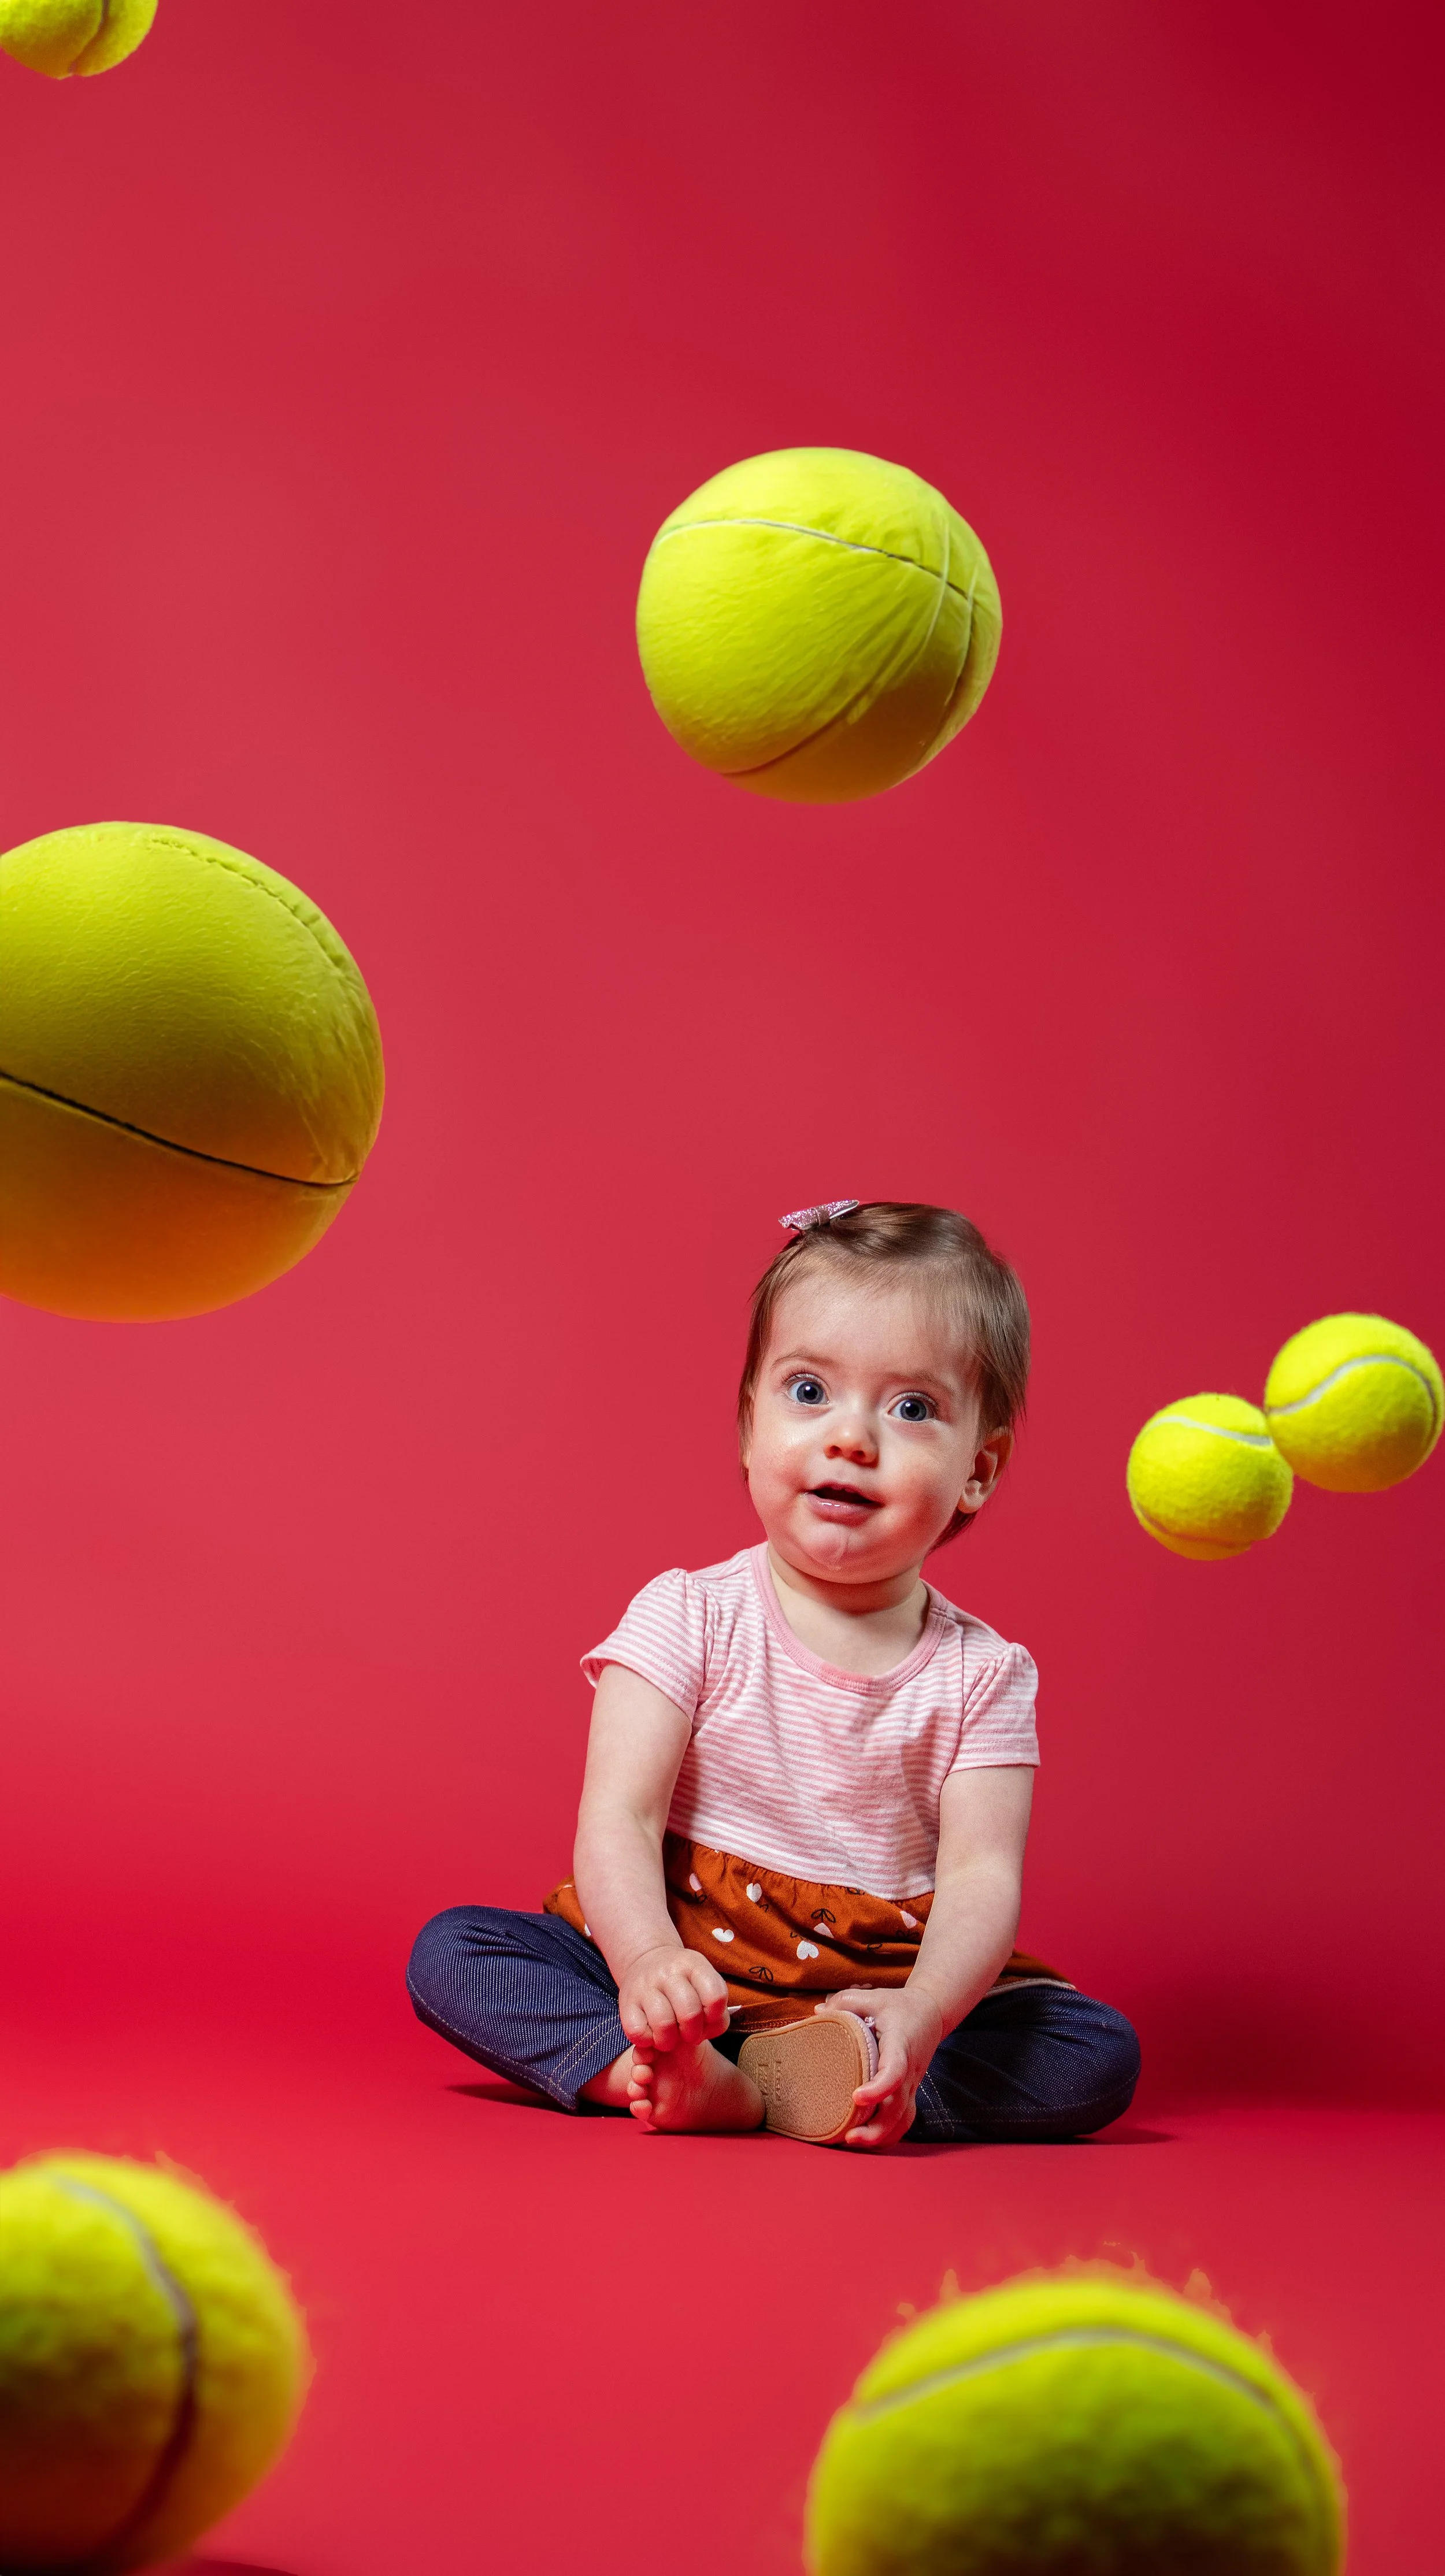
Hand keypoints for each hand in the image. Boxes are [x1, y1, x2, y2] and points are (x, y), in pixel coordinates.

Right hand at [617, 1943, 730, 2052]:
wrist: (645, 1960)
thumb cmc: (682, 1982)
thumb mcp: (703, 1981)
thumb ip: (714, 2006)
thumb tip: (707, 2030)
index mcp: (693, 1964)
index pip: (715, 1997)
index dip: (714, 2017)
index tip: (706, 2019)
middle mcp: (669, 1971)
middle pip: (690, 2014)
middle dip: (692, 2034)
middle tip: (687, 2034)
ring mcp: (645, 1985)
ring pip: (663, 2024)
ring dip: (670, 2041)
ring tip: (670, 2038)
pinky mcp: (626, 2002)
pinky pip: (638, 2032)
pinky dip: (647, 2041)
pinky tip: (652, 2034)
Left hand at [820, 1984, 944, 2148]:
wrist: (931, 2013)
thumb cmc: (899, 2006)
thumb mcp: (874, 1996)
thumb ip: (845, 2002)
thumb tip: (817, 2014)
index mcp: (900, 2045)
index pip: (895, 2070)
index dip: (879, 2088)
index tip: (857, 2097)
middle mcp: (910, 2070)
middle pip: (899, 2107)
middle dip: (876, 2127)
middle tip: (847, 2137)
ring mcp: (912, 2086)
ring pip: (903, 2120)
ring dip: (881, 2136)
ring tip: (852, 2143)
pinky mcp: (910, 2094)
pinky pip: (903, 2122)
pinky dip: (888, 2136)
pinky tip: (866, 2142)